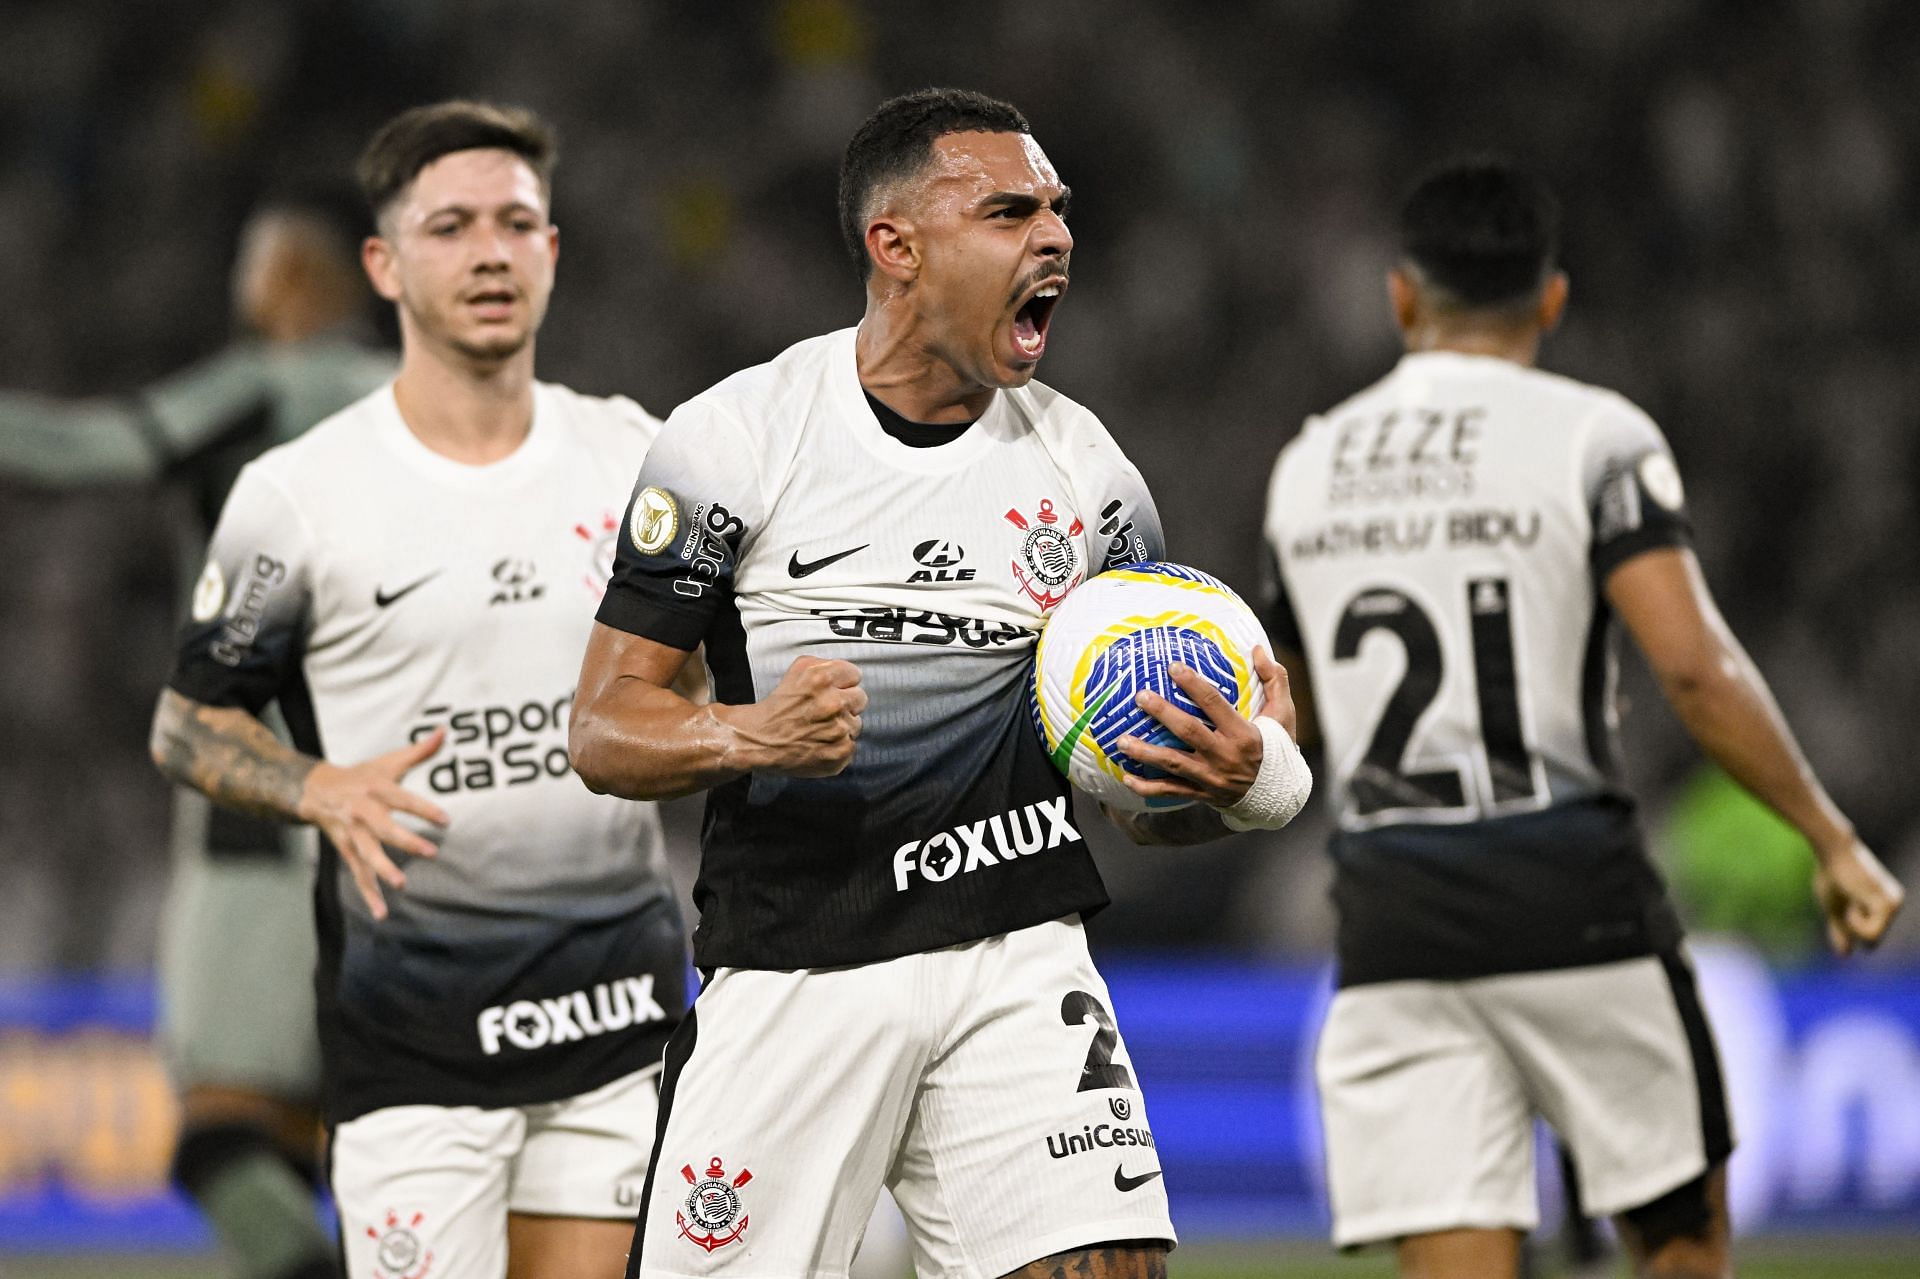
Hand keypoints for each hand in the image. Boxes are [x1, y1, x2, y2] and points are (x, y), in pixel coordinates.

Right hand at [297, 729, 449, 919]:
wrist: (315, 790)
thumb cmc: (361, 776)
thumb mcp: (388, 761)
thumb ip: (419, 751)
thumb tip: (445, 732)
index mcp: (377, 788)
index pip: (403, 799)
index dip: (424, 809)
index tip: (446, 820)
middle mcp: (363, 812)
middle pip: (384, 828)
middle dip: (405, 841)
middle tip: (430, 852)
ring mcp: (352, 833)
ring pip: (366, 854)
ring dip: (382, 870)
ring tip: (401, 885)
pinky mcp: (346, 850)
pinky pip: (358, 873)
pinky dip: (368, 893)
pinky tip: (381, 912)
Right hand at [726, 655, 865, 777]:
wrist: (758, 741)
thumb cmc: (776, 708)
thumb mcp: (796, 671)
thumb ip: (824, 665)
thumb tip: (845, 672)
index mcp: (822, 678)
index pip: (855, 675)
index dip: (843, 683)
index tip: (834, 690)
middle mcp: (833, 703)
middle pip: (860, 698)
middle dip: (845, 703)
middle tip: (825, 711)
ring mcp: (838, 730)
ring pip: (856, 723)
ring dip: (842, 726)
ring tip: (820, 729)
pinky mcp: (840, 752)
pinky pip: (852, 745)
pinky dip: (838, 746)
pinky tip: (820, 743)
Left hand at [1115, 646, 1295, 807]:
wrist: (1278, 796)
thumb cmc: (1278, 748)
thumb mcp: (1284, 714)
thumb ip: (1274, 680)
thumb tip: (1256, 649)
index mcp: (1244, 733)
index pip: (1215, 703)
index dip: (1193, 684)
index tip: (1172, 667)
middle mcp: (1225, 756)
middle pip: (1189, 732)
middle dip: (1163, 713)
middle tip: (1140, 696)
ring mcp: (1212, 777)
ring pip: (1174, 764)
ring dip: (1146, 753)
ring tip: (1121, 740)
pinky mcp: (1202, 793)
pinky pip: (1171, 791)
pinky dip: (1147, 787)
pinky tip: (1126, 777)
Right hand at [1813, 837, 1904, 955]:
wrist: (1833, 850)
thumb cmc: (1830, 874)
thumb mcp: (1834, 908)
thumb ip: (1841, 930)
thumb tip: (1845, 956)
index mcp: (1883, 904)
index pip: (1869, 937)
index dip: (1850, 928)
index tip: (1845, 903)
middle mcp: (1894, 905)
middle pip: (1872, 941)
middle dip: (1851, 928)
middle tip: (1846, 903)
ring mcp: (1894, 905)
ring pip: (1872, 940)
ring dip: (1853, 924)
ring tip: (1850, 901)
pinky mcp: (1888, 907)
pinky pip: (1870, 934)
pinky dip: (1855, 924)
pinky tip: (1852, 904)